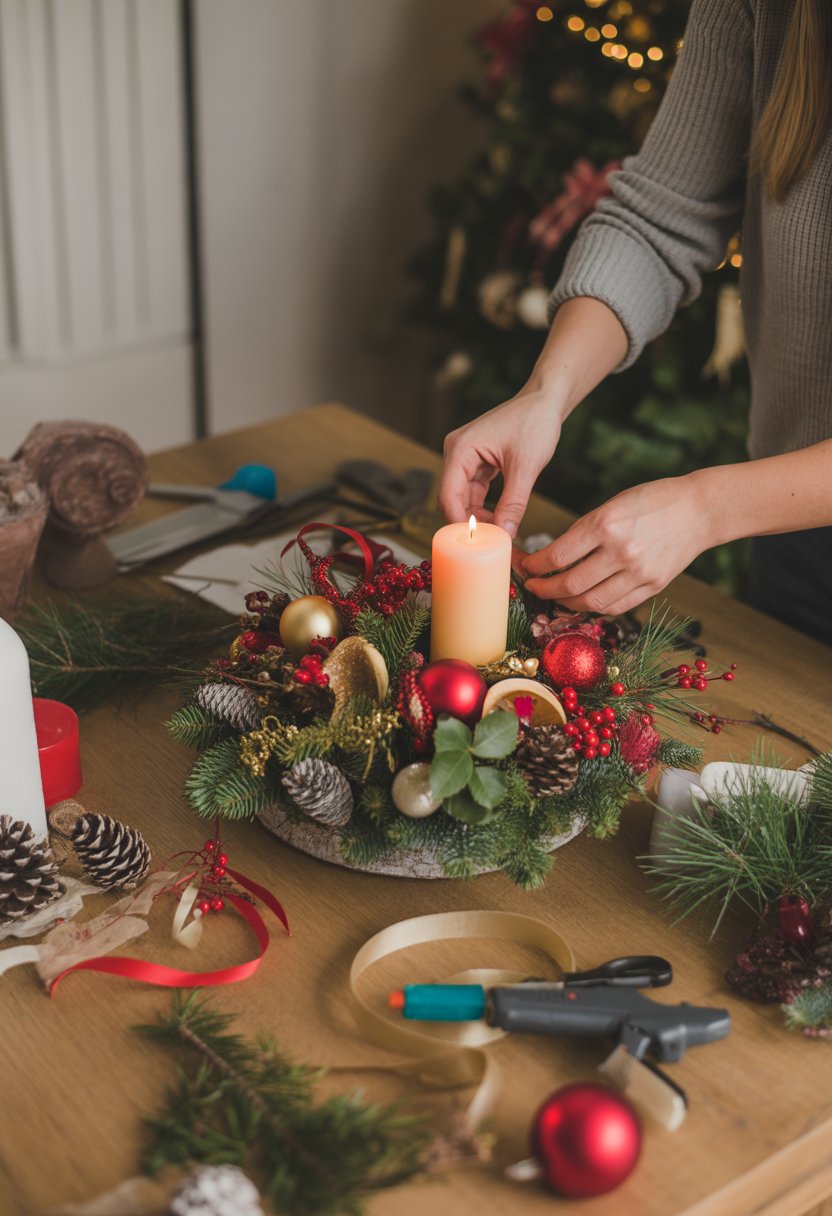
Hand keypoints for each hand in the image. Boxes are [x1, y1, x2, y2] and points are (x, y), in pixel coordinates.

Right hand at [438, 389, 562, 537]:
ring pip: (463, 497)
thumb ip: (514, 503)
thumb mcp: (526, 467)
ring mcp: (464, 456)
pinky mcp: (475, 461)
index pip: (448, 494)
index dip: (459, 521)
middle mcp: (456, 452)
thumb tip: (505, 535)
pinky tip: (499, 518)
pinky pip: (473, 490)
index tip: (476, 542)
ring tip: (498, 533)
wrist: (545, 401)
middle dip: (468, 521)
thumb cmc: (535, 422)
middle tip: (489, 542)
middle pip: (452, 498)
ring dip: (477, 516)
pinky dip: (484, 506)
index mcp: (461, 448)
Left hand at [520, 473, 713, 613]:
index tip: (526, 566)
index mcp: (605, 524)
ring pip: (590, 602)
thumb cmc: (652, 501)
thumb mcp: (612, 505)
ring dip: (565, 602)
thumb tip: (551, 558)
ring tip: (555, 595)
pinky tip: (582, 599)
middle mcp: (621, 552)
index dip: (535, 566)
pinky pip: (614, 607)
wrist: (699, 510)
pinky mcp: (652, 587)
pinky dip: (593, 606)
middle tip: (533, 585)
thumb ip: (584, 532)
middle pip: (569, 585)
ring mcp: (638, 573)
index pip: (557, 556)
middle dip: (543, 589)